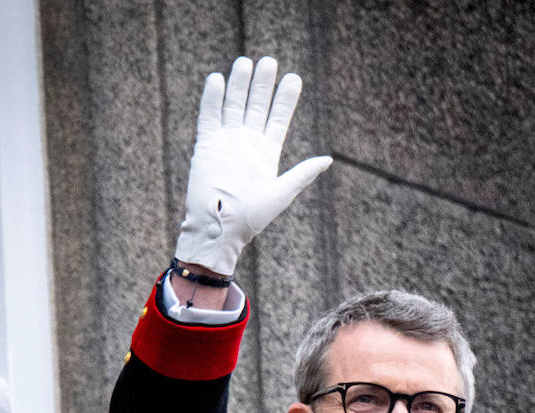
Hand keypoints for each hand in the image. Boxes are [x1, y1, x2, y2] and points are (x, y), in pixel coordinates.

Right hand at [174, 56, 331, 274]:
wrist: (221, 228)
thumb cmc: (253, 218)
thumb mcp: (282, 193)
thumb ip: (303, 174)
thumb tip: (328, 159)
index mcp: (267, 153)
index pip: (277, 118)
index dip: (285, 99)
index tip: (293, 78)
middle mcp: (246, 143)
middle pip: (256, 106)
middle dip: (262, 84)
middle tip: (269, 61)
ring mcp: (226, 142)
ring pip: (233, 105)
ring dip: (239, 85)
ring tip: (246, 62)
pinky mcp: (206, 145)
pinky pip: (209, 116)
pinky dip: (212, 98)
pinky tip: (217, 80)